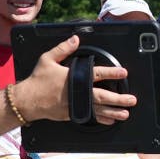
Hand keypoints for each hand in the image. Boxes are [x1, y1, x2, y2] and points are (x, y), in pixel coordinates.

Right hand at [16, 36, 135, 124]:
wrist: (28, 101)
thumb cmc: (38, 80)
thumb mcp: (48, 59)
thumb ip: (63, 48)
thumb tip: (75, 38)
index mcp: (74, 77)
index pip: (97, 74)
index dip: (111, 73)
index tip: (123, 72)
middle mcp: (77, 92)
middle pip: (102, 96)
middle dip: (118, 98)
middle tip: (131, 99)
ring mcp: (75, 105)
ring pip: (98, 109)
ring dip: (113, 112)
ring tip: (125, 113)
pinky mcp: (72, 114)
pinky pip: (90, 117)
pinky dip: (101, 119)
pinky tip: (111, 120)